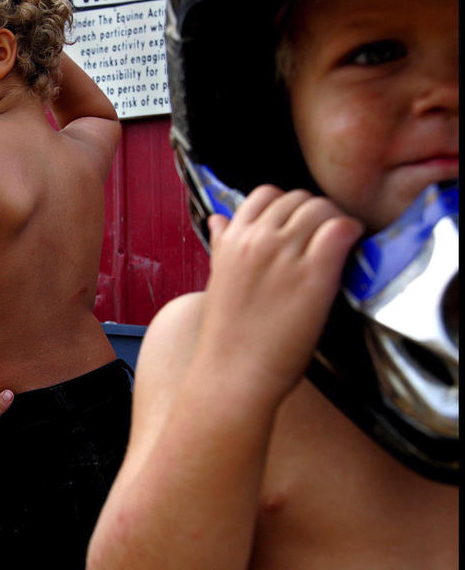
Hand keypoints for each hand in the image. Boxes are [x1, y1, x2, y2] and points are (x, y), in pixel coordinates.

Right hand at [195, 185, 362, 404]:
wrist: (232, 374)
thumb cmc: (226, 335)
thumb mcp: (218, 279)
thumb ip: (222, 245)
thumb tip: (218, 219)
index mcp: (232, 240)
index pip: (266, 195)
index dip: (286, 206)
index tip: (296, 227)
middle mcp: (257, 240)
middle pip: (298, 199)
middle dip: (314, 213)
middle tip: (323, 238)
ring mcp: (285, 255)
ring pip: (321, 208)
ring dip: (335, 221)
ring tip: (338, 246)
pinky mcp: (314, 274)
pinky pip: (340, 229)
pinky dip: (350, 232)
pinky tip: (349, 249)